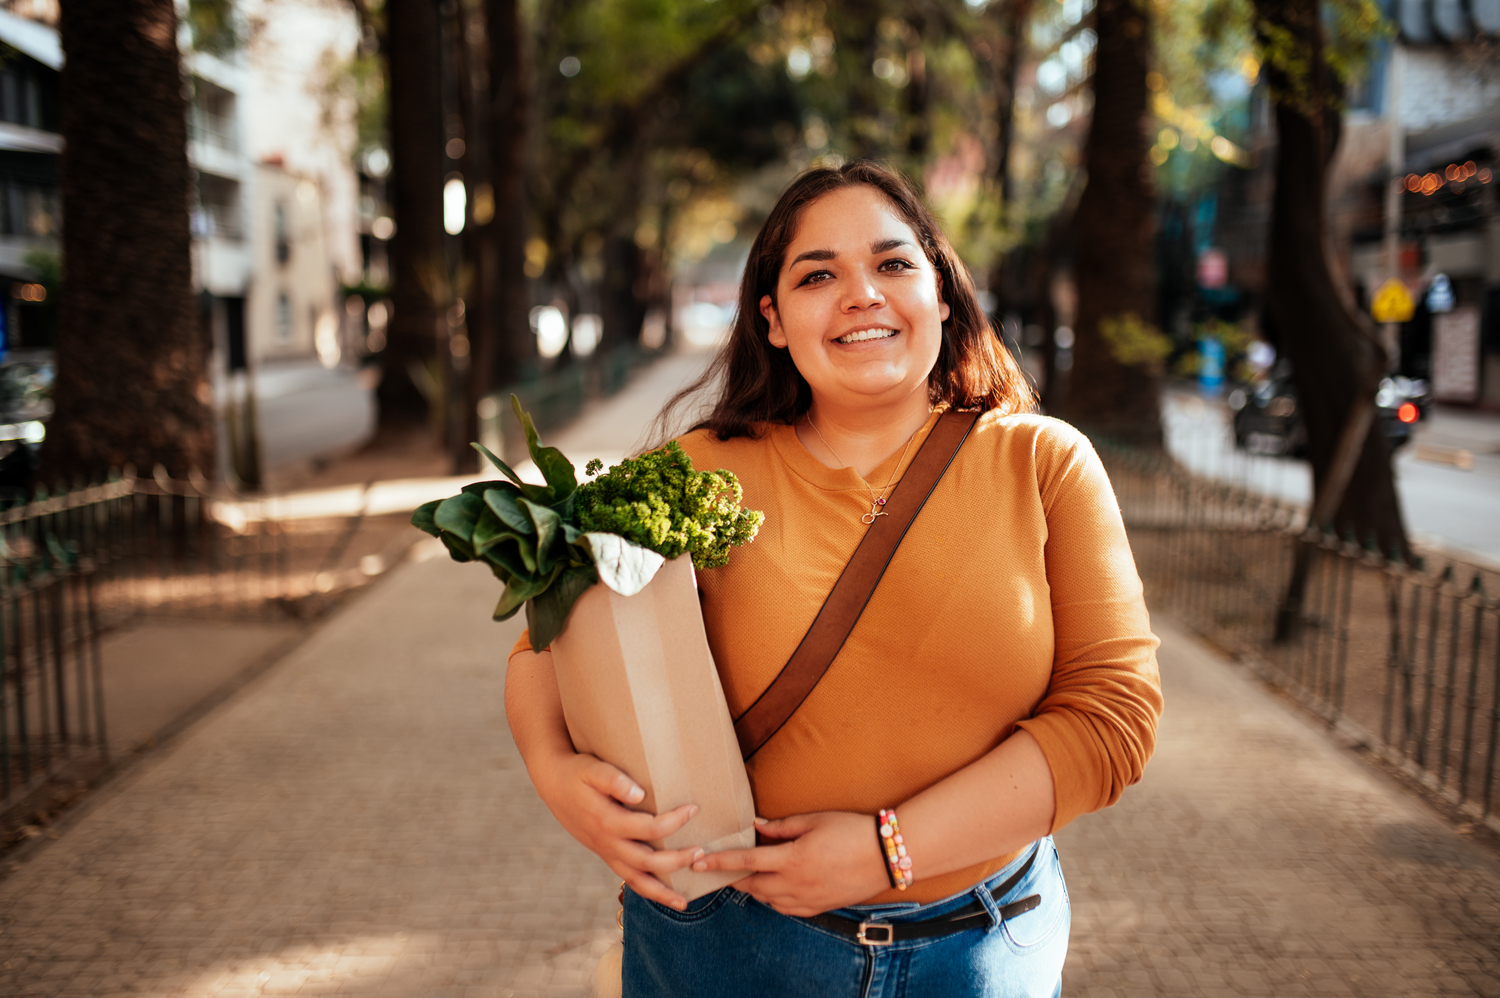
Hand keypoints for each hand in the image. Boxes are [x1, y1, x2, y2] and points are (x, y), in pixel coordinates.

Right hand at [530, 749, 702, 910]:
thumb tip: (639, 794)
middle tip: (700, 852)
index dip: (674, 822)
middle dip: (676, 860)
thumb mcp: (593, 769)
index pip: (648, 828)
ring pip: (635, 881)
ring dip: (661, 892)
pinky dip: (646, 890)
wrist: (553, 783)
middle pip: (646, 861)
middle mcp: (607, 843)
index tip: (693, 809)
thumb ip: (614, 780)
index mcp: (607, 821)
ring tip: (685, 902)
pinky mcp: (605, 855)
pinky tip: (663, 895)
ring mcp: (605, 852)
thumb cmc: (577, 772)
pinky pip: (627, 878)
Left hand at [691, 811, 889, 916]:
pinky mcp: (819, 907)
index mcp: (792, 859)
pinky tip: (776, 889)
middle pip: (752, 885)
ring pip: (768, 899)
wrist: (886, 855)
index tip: (698, 864)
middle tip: (720, 870)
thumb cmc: (852, 831)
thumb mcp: (815, 820)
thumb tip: (758, 827)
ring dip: (754, 888)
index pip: (746, 862)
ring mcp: (807, 899)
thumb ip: (783, 826)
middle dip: (734, 879)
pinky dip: (775, 900)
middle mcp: (795, 884)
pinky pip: (787, 908)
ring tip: (748, 876)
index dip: (719, 863)